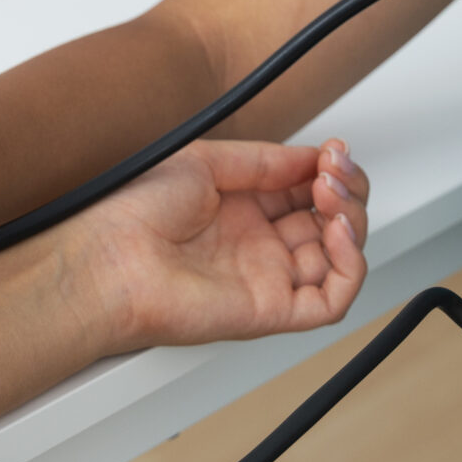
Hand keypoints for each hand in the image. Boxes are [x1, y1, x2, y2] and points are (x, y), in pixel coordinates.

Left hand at [63, 139, 370, 350]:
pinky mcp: (273, 311)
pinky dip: (350, 265)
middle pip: (332, 223)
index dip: (330, 170)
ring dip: (352, 220)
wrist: (109, 259)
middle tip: (335, 170)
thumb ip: (265, 161)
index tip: (333, 150)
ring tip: (332, 194)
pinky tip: (336, 231)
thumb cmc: (135, 214)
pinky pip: (332, 300)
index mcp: (243, 211)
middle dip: (348, 190)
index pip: (308, 192)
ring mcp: (269, 278)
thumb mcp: (207, 161)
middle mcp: (260, 246)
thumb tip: (311, 156)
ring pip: (340, 259)